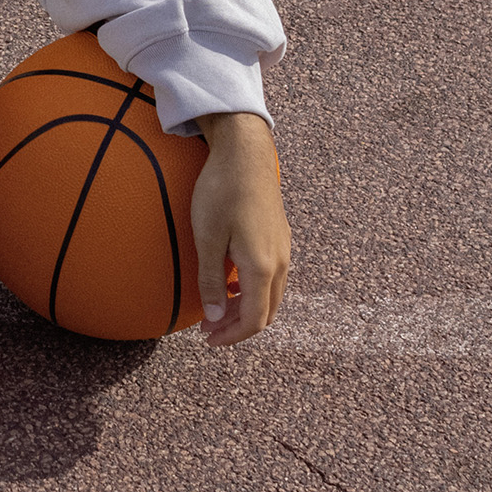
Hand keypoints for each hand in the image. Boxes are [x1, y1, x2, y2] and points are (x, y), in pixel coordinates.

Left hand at [188, 112, 289, 344]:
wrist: (244, 153)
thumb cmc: (221, 191)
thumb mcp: (207, 238)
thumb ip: (212, 280)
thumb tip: (213, 316)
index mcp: (263, 266)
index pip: (254, 320)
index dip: (232, 336)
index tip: (207, 338)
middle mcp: (280, 261)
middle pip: (266, 312)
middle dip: (238, 326)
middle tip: (208, 328)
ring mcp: (283, 248)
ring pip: (271, 295)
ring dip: (246, 308)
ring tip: (216, 306)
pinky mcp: (280, 237)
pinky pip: (272, 277)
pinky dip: (253, 290)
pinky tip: (230, 281)